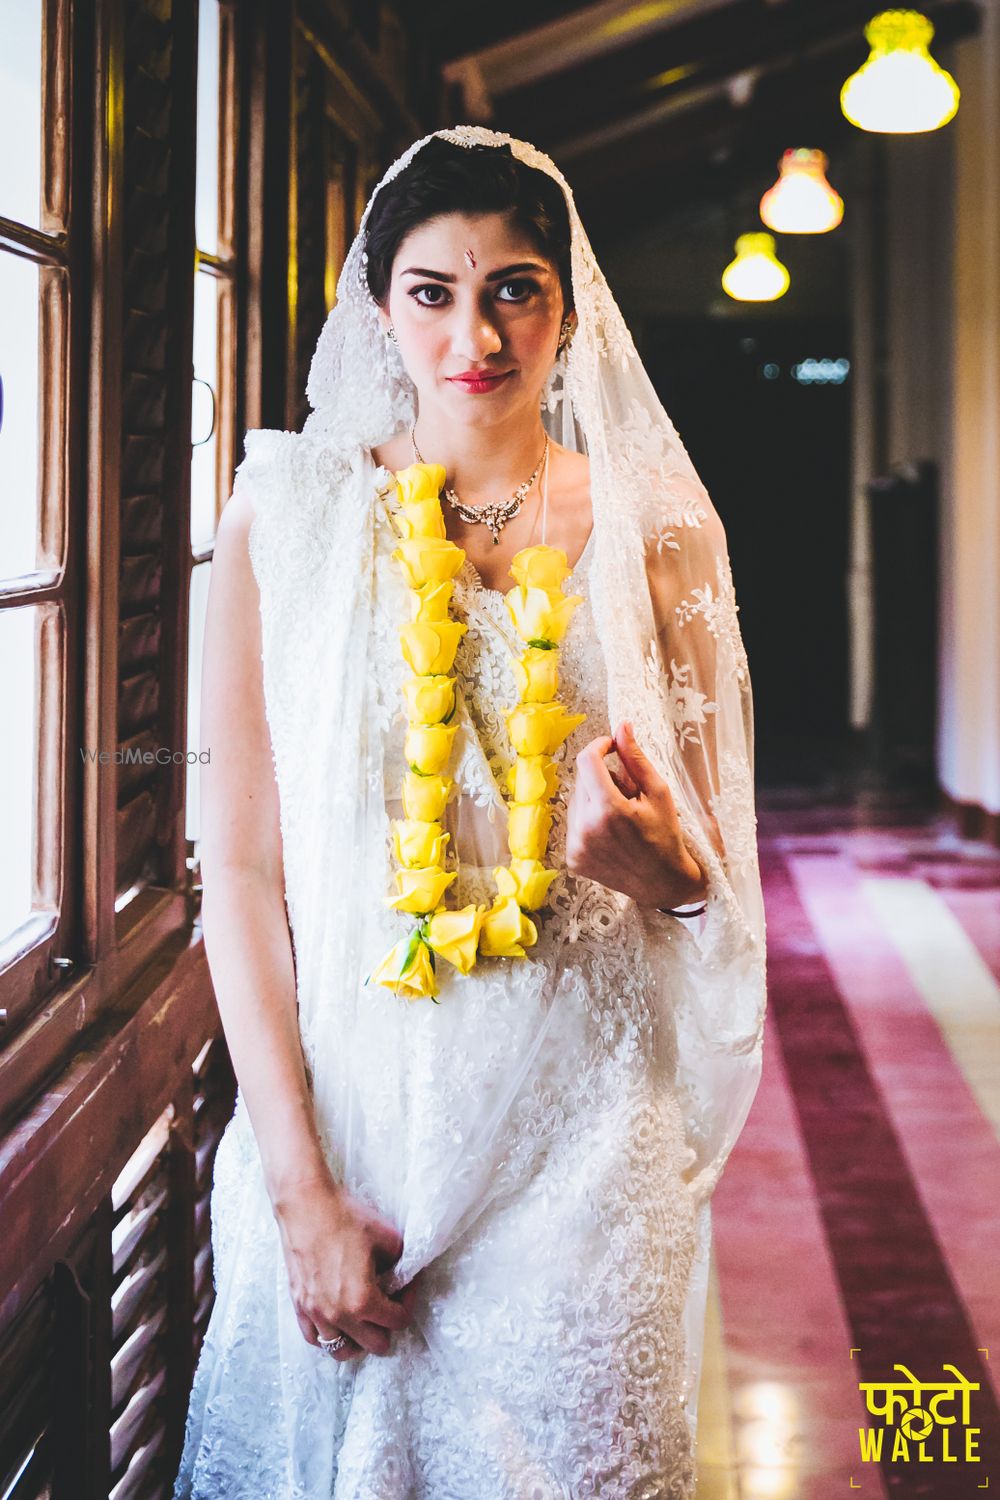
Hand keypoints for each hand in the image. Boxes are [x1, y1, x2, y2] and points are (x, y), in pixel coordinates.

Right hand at [271, 1168, 420, 1360]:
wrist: (306, 1205)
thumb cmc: (345, 1217)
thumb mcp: (388, 1237)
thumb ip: (400, 1262)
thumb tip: (402, 1273)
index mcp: (363, 1301)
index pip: (398, 1321)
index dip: (409, 1302)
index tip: (407, 1284)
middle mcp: (338, 1315)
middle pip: (375, 1345)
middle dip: (387, 1324)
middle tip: (388, 1300)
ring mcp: (316, 1314)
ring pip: (342, 1351)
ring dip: (359, 1338)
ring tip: (363, 1317)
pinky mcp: (299, 1306)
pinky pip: (315, 1339)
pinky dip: (330, 1335)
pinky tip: (338, 1318)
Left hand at [565, 720, 707, 909]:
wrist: (662, 883)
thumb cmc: (665, 835)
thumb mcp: (658, 792)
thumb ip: (635, 758)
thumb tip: (622, 726)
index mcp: (608, 809)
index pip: (587, 760)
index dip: (599, 747)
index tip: (611, 746)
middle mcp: (586, 828)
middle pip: (582, 780)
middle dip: (602, 777)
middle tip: (627, 791)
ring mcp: (576, 846)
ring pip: (576, 801)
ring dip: (594, 798)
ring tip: (620, 815)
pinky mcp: (573, 858)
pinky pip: (574, 824)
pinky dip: (589, 820)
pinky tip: (611, 833)